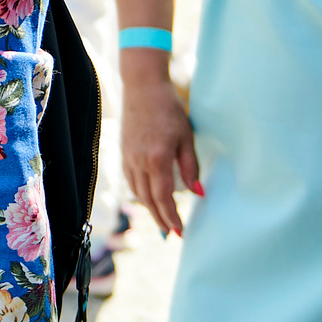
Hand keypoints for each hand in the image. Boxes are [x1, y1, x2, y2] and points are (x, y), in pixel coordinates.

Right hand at [120, 68, 200, 237]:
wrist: (143, 87)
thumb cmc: (169, 109)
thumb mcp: (187, 136)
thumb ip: (191, 166)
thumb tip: (198, 193)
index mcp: (157, 159)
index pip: (163, 197)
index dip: (171, 217)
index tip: (180, 231)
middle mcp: (139, 162)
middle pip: (148, 200)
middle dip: (160, 219)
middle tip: (172, 234)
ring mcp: (128, 158)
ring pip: (137, 192)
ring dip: (149, 209)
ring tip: (162, 220)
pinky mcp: (123, 153)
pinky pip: (131, 181)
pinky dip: (140, 194)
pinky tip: (148, 197)